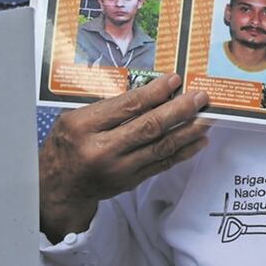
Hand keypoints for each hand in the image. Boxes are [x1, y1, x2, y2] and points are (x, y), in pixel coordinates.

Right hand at [38, 73, 209, 240]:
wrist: (59, 185)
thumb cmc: (68, 143)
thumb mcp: (76, 116)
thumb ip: (109, 106)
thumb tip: (151, 91)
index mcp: (85, 126)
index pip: (127, 106)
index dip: (155, 92)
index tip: (175, 80)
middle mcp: (102, 149)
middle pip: (149, 127)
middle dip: (179, 110)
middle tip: (200, 97)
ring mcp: (118, 169)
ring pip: (161, 148)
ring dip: (188, 131)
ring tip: (207, 117)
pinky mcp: (130, 182)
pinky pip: (162, 165)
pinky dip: (183, 152)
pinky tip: (198, 141)